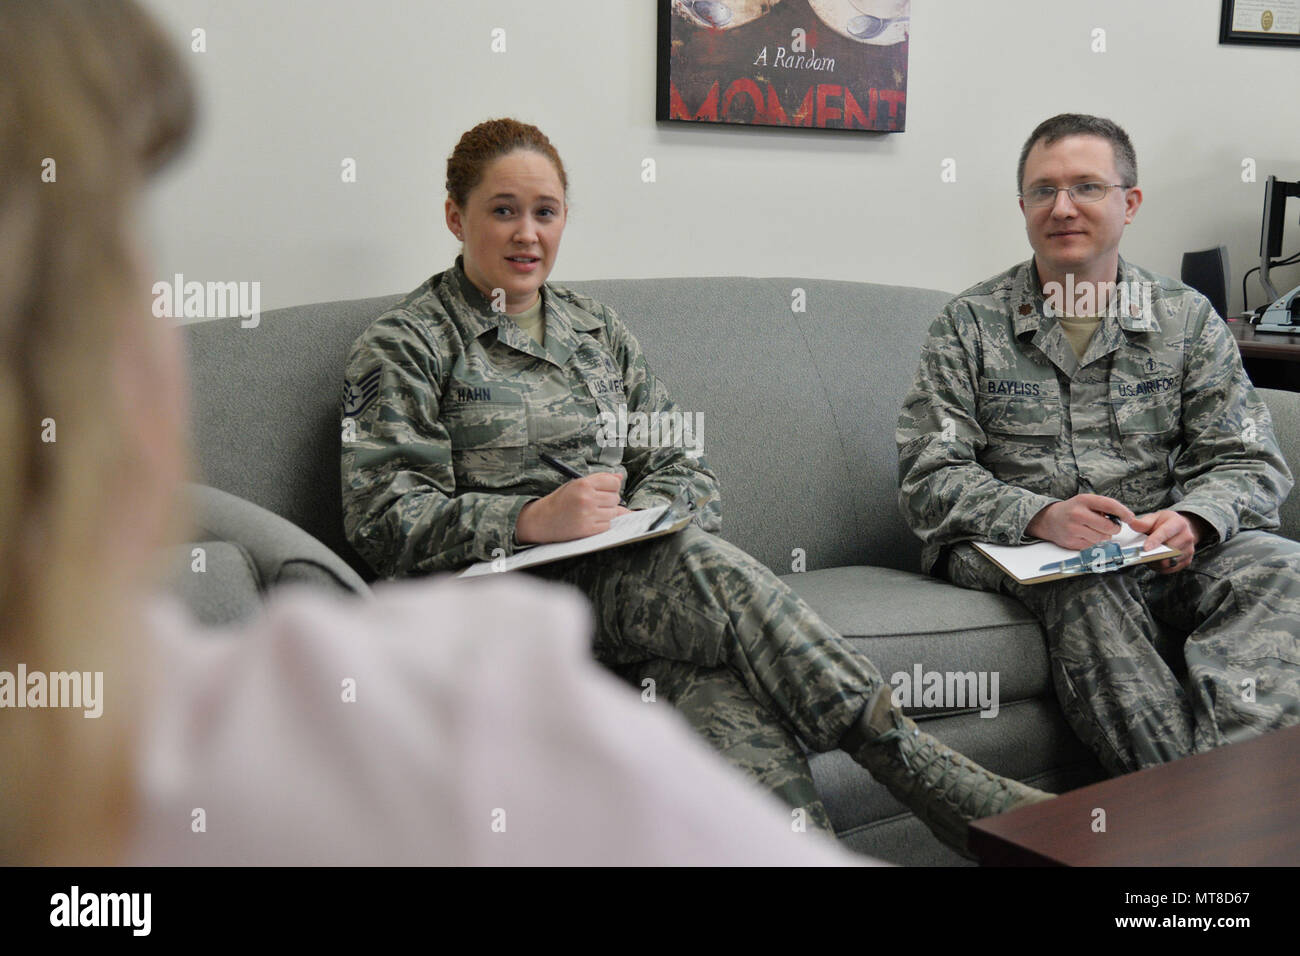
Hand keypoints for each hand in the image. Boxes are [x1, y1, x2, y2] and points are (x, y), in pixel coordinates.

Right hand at [515, 473, 629, 543]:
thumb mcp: (576, 485)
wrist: (542, 520)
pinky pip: (607, 525)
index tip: (607, 490)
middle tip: (596, 503)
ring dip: (606, 514)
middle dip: (609, 501)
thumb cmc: (560, 501)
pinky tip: (589, 521)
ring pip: (614, 513)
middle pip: (616, 498)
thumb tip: (620, 478)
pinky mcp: (587, 529)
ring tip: (592, 512)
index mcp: (583, 484)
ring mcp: (587, 514)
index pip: (614, 483)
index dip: (612, 487)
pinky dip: (602, 524)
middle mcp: (586, 498)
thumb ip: (599, 480)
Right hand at [1024, 494, 1134, 549]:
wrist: (1049, 520)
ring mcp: (1074, 529)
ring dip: (1103, 536)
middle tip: (1111, 527)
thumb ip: (1104, 506)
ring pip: (1102, 538)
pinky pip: (1093, 545)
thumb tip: (1124, 517)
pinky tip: (1085, 535)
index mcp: (1084, 500)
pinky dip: (1093, 542)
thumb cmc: (1072, 510)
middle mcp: (1078, 514)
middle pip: (1109, 527)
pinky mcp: (1072, 542)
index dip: (1123, 512)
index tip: (1130, 518)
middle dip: (1114, 528)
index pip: (1110, 505)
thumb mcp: (1086, 501)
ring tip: (1094, 530)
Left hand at [1128, 510, 1202, 573]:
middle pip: (1169, 550)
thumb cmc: (1165, 523)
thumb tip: (1132, 523)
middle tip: (1142, 552)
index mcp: (1179, 523)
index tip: (1146, 548)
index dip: (1155, 541)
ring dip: (1155, 561)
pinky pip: (1170, 569)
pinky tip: (1155, 560)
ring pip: (1169, 561)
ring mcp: (1189, 549)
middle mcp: (1187, 536)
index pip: (1166, 533)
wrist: (1178, 528)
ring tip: (1148, 556)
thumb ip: (1143, 523)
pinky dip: (1160, 567)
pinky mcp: (1187, 560)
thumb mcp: (1154, 518)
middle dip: (1153, 553)